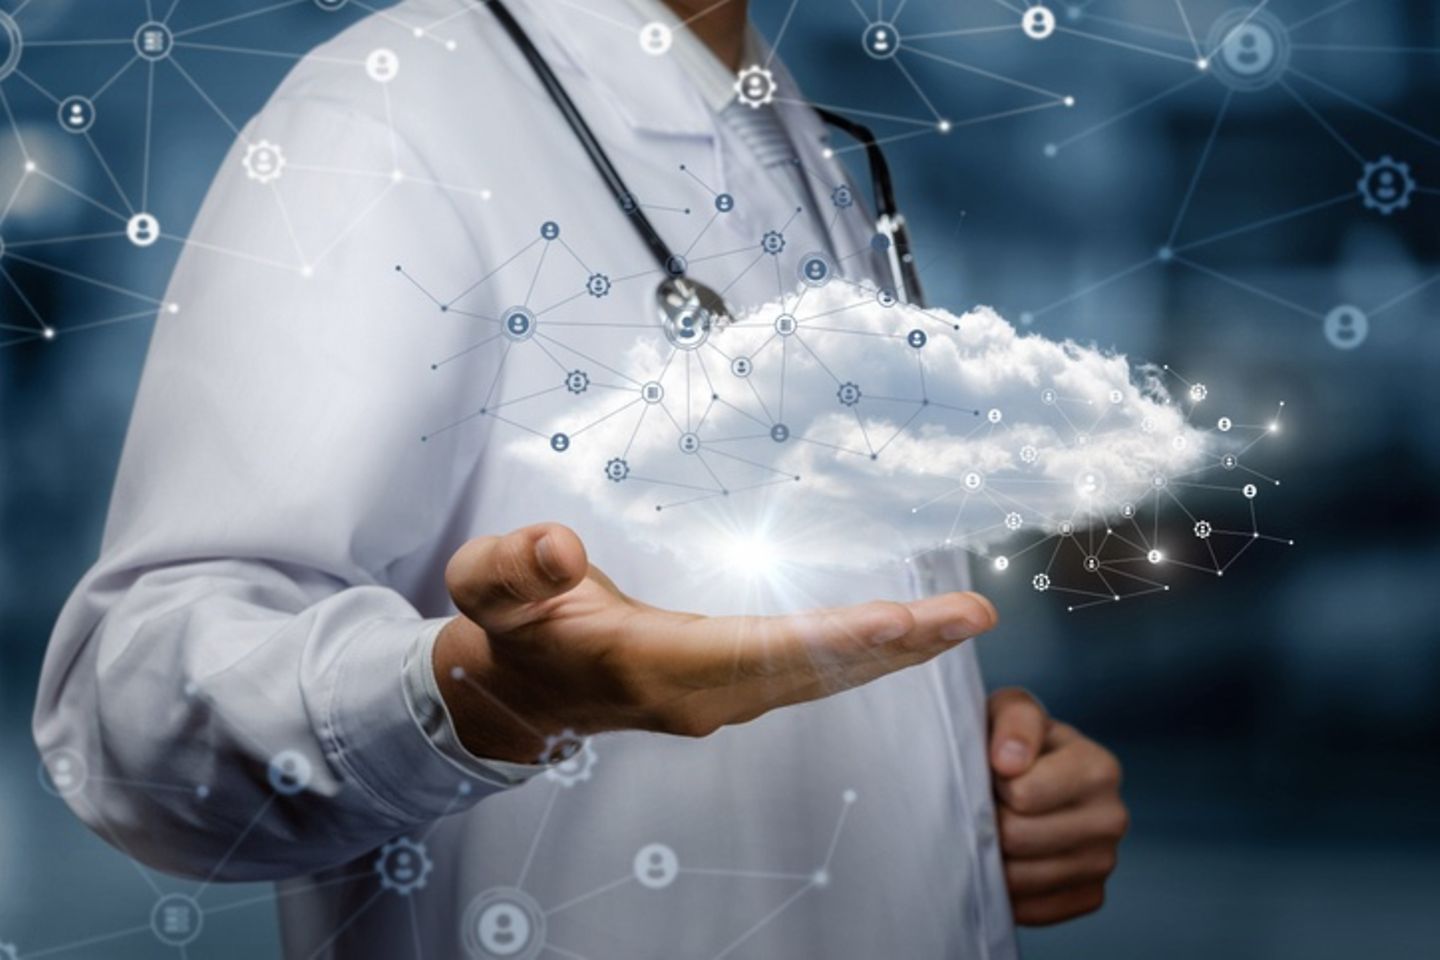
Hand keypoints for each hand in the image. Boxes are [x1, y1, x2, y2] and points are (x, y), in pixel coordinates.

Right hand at [434, 523, 999, 762]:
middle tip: (971, 616)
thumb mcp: (487, 587)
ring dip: (896, 652)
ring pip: (822, 679)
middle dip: (894, 646)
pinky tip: (911, 633)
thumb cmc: (510, 630)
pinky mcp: (732, 692)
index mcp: (649, 664)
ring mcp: (720, 701)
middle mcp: (699, 695)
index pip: (753, 651)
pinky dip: (865, 653)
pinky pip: (813, 675)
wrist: (517, 694)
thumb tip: (561, 545)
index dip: (828, 636)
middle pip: (812, 672)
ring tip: (965, 620)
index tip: (899, 619)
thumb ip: (515, 566)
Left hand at [988, 688, 1127, 925]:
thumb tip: (1010, 763)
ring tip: (996, 830)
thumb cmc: (1012, 740)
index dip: (992, 783)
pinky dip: (1008, 892)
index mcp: (1099, 768)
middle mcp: (1113, 818)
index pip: (1022, 794)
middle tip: (989, 805)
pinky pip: (1034, 910)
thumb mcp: (1010, 710)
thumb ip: (1014, 721)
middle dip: (989, 821)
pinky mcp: (1091, 895)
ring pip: (1020, 879)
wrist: (1021, 776)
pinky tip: (1007, 861)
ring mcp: (1105, 861)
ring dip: (993, 857)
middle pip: (1018, 838)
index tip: (994, 771)